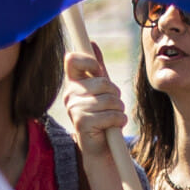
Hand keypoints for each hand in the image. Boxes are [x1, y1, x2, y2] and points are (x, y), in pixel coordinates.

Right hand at [61, 46, 128, 161]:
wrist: (99, 146)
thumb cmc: (101, 113)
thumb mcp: (100, 88)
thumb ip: (96, 67)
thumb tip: (92, 43)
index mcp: (72, 83)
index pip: (72, 60)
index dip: (89, 61)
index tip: (98, 71)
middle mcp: (69, 95)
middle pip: (103, 82)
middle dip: (115, 94)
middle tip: (111, 105)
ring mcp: (74, 109)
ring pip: (110, 100)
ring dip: (119, 109)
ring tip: (112, 117)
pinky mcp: (82, 123)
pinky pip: (112, 115)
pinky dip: (119, 121)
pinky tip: (112, 126)